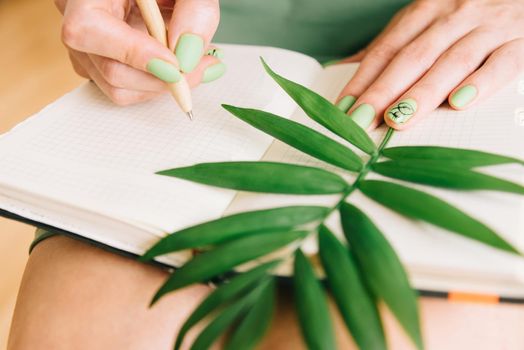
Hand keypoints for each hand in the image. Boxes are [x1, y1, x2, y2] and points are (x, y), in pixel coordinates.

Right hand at [55, 0, 222, 104]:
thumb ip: (195, 8)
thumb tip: (188, 56)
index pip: (87, 30)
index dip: (135, 53)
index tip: (176, 64)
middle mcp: (77, 20)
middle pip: (109, 70)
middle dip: (162, 78)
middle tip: (203, 66)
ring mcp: (87, 48)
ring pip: (118, 88)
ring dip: (164, 83)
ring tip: (198, 62)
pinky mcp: (102, 63)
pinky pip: (128, 88)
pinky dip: (159, 82)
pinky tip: (182, 62)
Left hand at [336, 0, 523, 129]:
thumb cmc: (467, 13)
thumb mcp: (426, 19)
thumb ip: (390, 45)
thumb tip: (343, 69)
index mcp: (427, 10)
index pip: (388, 49)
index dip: (363, 79)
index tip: (344, 109)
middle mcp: (455, 15)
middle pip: (414, 56)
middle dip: (384, 90)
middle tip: (362, 120)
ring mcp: (489, 27)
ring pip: (453, 61)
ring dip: (423, 92)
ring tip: (399, 119)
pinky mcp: (521, 42)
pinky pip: (502, 63)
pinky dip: (481, 83)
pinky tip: (458, 103)